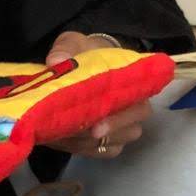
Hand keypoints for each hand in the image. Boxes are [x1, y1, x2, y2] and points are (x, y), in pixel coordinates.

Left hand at [39, 31, 149, 159]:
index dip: (120, 119)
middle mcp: (133, 110)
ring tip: (62, 135)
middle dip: (102, 134)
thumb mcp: (74, 43)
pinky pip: (99, 152)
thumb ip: (66, 49)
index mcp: (134, 85)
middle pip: (129, 131)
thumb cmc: (84, 53)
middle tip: (80, 133)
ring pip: (113, 144)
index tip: (97, 125)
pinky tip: (62, 141)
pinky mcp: (104, 141)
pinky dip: (81, 149)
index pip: (139, 106)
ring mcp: (120, 128)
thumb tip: (56, 62)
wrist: (78, 65)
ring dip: (87, 143)